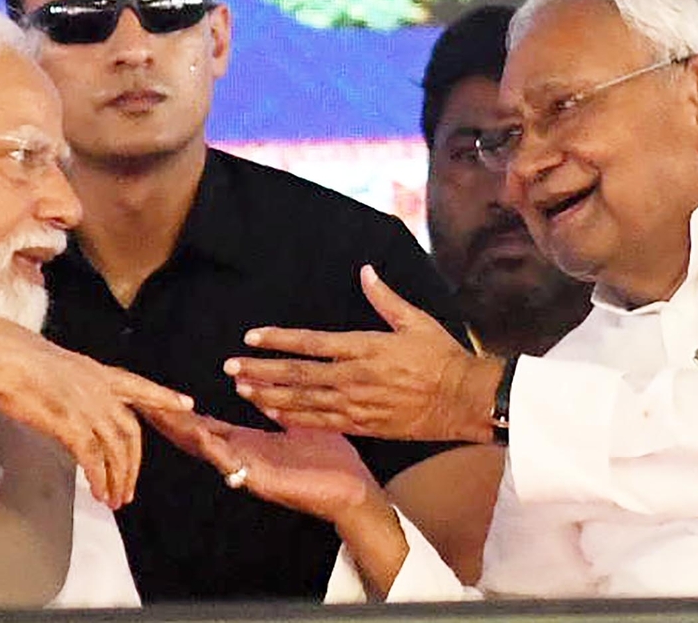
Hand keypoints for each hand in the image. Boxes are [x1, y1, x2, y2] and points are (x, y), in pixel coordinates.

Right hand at [0, 316, 192, 508]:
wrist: (0, 357)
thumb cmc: (19, 358)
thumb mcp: (61, 367)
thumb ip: (78, 387)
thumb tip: (79, 405)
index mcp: (99, 373)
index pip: (140, 386)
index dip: (163, 397)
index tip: (186, 404)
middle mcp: (100, 390)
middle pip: (131, 432)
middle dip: (133, 465)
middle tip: (130, 490)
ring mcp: (88, 407)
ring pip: (116, 450)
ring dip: (118, 479)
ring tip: (115, 500)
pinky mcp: (70, 424)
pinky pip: (93, 458)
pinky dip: (99, 478)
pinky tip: (98, 492)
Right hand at [141, 410, 412, 600]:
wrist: (353, 490)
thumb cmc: (328, 459)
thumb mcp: (295, 422)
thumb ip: (272, 402)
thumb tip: (249, 378)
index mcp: (249, 444)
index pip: (206, 425)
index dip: (182, 412)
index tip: (157, 396)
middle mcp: (243, 458)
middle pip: (197, 438)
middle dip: (171, 421)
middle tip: (144, 402)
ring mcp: (249, 471)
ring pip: (208, 451)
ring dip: (184, 433)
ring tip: (161, 415)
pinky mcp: (262, 481)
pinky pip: (234, 465)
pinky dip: (216, 449)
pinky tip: (201, 434)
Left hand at [224, 265, 502, 442]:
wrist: (465, 400)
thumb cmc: (443, 357)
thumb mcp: (416, 321)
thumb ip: (385, 298)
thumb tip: (366, 271)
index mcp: (365, 347)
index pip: (311, 342)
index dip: (278, 339)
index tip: (251, 336)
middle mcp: (355, 377)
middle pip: (298, 374)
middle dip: (261, 370)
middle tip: (231, 367)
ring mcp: (358, 404)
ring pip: (303, 401)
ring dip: (270, 395)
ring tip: (242, 390)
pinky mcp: (364, 425)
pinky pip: (322, 423)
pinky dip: (294, 418)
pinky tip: (273, 414)